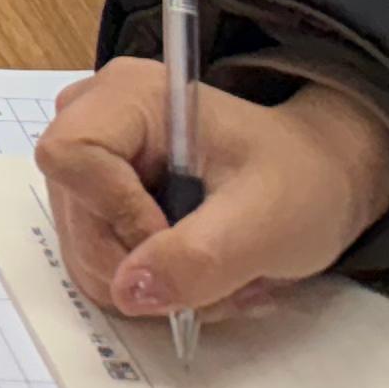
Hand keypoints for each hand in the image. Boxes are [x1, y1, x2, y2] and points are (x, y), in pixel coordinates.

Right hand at [35, 63, 388, 324]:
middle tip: (212, 278)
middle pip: (74, 212)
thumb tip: (129, 291)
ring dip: (151, 286)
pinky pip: (97, 262)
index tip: (178, 239)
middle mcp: (95, 119)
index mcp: (129, 96)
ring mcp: (93, 163)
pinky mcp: (99, 201)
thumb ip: (200, 256)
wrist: (317, 183)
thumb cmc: (301, 181)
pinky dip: (148, 288)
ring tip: (217, 277)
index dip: (116, 212)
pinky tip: (197, 274)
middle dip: (142, 264)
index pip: (71, 156)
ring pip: (83, 248)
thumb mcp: (266, 221)